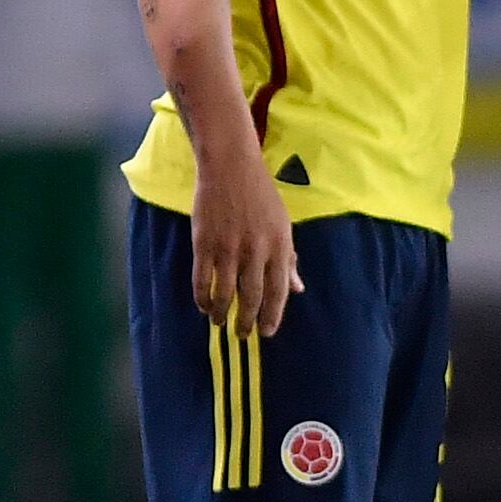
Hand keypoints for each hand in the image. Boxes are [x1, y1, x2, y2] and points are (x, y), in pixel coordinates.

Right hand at [191, 151, 300, 335]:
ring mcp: (228, 248)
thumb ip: (289, 259)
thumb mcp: (283, 225)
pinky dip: (202, 297)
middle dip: (247, 321)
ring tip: (220, 322)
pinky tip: (204, 305)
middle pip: (252, 296)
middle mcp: (255, 250)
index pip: (278, 291)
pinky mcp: (204, 243)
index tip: (267, 332)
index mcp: (279, 245)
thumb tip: (298, 289)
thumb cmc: (261, 195)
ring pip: (225, 293)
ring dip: (222, 313)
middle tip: (243, 334)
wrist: (231, 166)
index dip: (273, 315)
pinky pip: (202, 279)